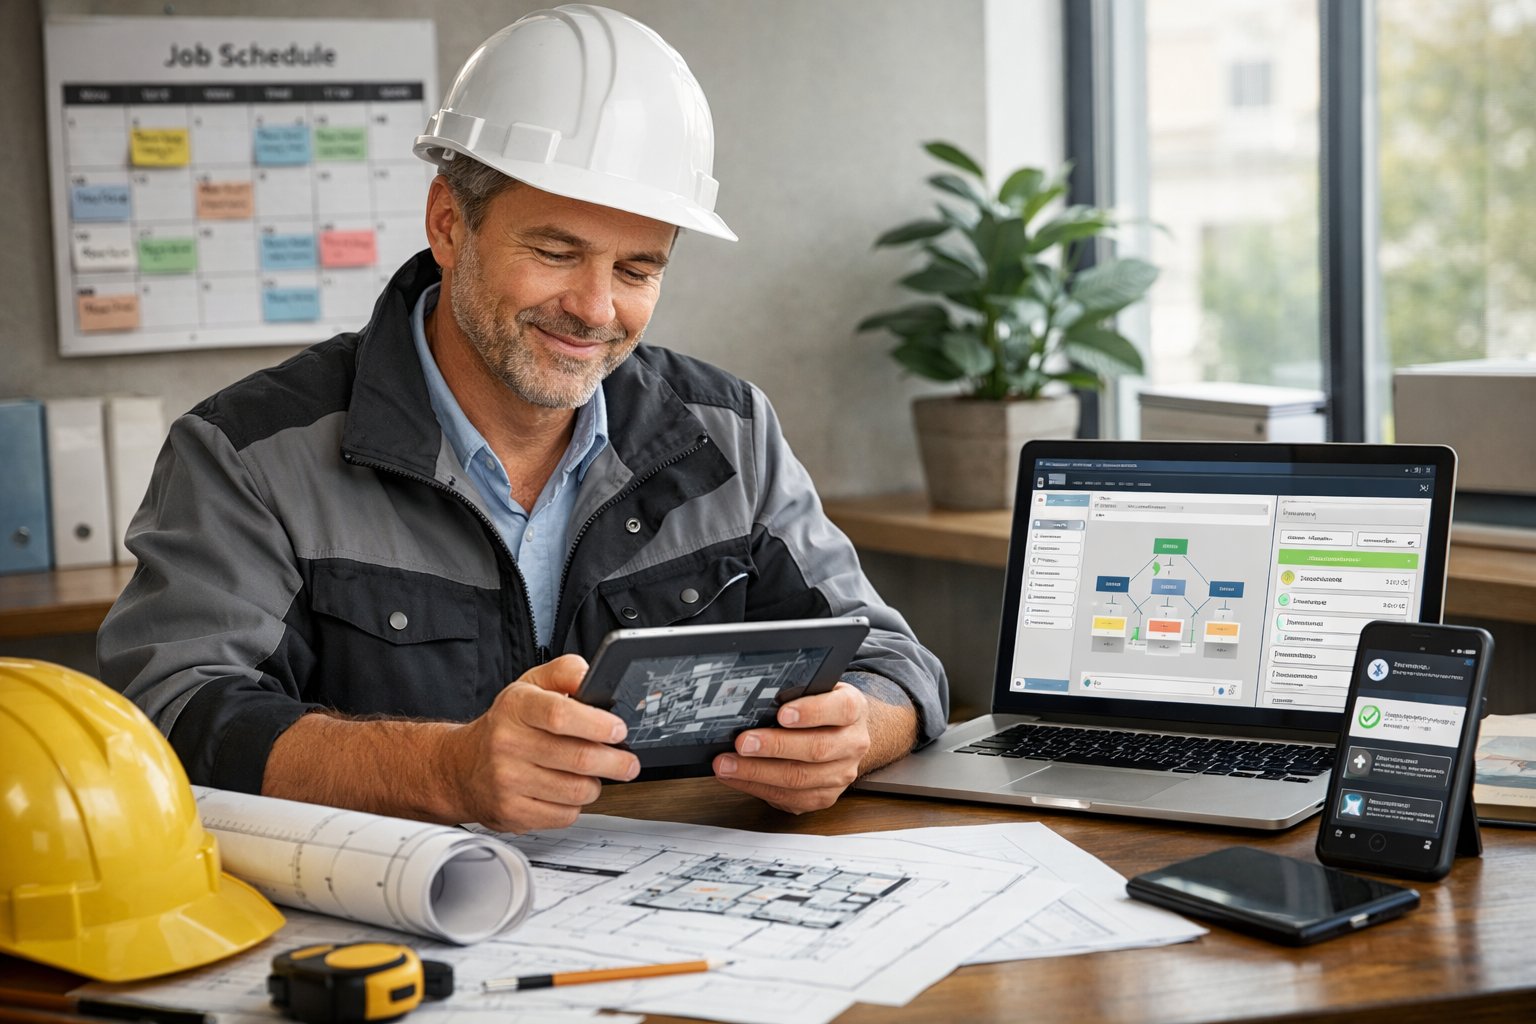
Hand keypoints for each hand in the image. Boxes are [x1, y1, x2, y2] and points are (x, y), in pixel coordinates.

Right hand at [443, 654, 639, 831]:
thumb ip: (565, 672)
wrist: (461, 767)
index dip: (597, 724)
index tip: (618, 730)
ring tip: (592, 775)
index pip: (560, 715)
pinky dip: (575, 805)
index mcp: (516, 707)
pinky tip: (567, 791)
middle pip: (577, 758)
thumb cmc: (506, 725)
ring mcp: (506, 781)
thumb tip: (592, 676)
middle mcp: (507, 743)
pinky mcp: (511, 812)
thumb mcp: (531, 685)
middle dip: (615, 762)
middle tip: (628, 762)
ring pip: (575, 791)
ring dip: (594, 785)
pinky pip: (563, 815)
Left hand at [712, 681, 870, 813]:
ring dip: (758, 772)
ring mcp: (841, 774)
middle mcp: (852, 743)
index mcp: (853, 709)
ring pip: (800, 778)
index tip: (782, 714)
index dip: (812, 712)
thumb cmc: (821, 709)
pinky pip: (790, 798)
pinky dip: (758, 788)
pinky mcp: (825, 796)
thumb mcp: (817, 689)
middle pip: (817, 748)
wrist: (844, 735)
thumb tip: (754, 699)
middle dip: (774, 746)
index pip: (841, 709)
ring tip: (728, 764)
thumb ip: (795, 692)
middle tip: (742, 742)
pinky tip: (736, 778)